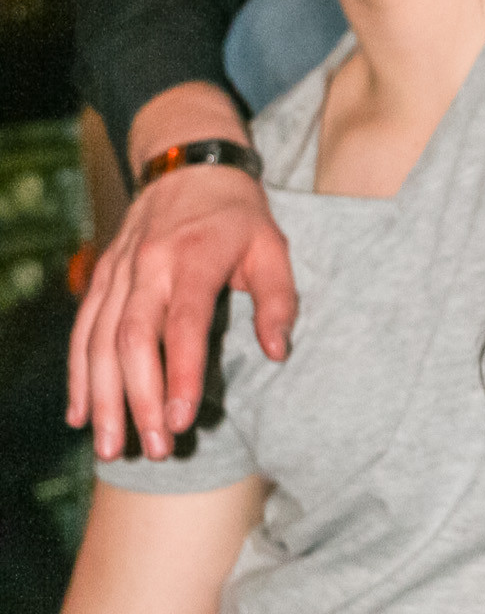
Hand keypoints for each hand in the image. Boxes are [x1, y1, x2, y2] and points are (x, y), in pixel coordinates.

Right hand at [67, 166, 295, 458]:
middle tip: (156, 448)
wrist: (190, 165)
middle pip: (133, 338)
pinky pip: (83, 328)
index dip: (182, 373)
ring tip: (112, 447)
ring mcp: (119, 270)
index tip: (183, 419)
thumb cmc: (239, 216)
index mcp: (195, 256)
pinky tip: (81, 413)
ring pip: (99, 339)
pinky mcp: (102, 276)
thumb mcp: (273, 247)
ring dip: (103, 396)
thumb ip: (279, 301)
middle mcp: (149, 264)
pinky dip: (78, 373)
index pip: (184, 323)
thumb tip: (277, 352)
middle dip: (139, 398)